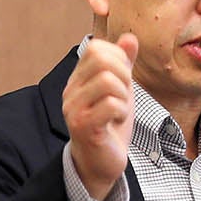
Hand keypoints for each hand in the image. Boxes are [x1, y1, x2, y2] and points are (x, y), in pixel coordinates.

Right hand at [64, 34, 137, 200]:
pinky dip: (121, 113)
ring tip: (118, 111)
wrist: (101, 163)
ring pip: (107, 81)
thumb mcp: (121, 89)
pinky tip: (114, 122)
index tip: (122, 81)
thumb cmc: (110, 125)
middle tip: (123, 96)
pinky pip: (111, 105)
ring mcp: (74, 108)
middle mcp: (71, 90)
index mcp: (78, 79)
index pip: (96, 47)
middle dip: (123, 75)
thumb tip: (130, 38)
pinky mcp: (84, 126)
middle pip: (101, 59)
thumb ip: (124, 64)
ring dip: (123, 96)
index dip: (118, 59)